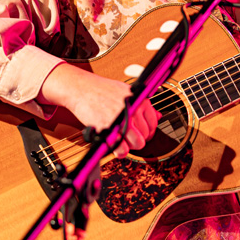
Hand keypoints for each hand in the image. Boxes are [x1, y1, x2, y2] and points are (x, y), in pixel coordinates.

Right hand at [39, 63, 159, 158]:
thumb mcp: (126, 91)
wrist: (81, 88)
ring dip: (129, 146)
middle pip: (145, 135)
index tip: (141, 134)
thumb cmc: (101, 90)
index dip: (147, 131)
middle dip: (137, 139)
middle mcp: (133, 110)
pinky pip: (122, 149)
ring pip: (136, 144)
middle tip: (128, 138)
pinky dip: (120, 151)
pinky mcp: (109, 129)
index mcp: (140, 100)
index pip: (153, 123)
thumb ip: (141, 105)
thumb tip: (158, 116)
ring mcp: (122, 120)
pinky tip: (115, 146)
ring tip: (120, 140)